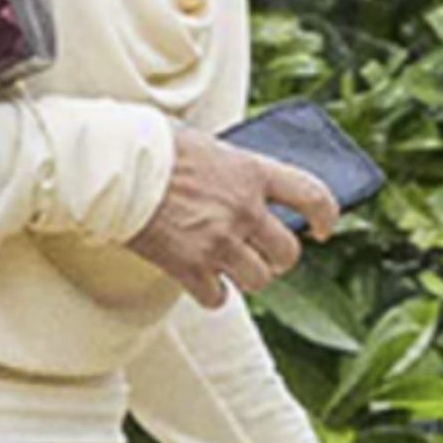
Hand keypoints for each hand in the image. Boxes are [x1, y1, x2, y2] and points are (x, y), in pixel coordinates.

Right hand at [123, 124, 338, 309]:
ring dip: (248, 277)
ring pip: (259, 280)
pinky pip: (217, 297)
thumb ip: (229, 167)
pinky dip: (212, 294)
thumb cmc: (152, 147)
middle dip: (279, 258)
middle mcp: (243, 210)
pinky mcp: (190, 267)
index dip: (327, 215)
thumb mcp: (204, 145)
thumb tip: (234, 178)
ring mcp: (219, 241)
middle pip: (288, 251)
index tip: (324, 228)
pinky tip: (202, 282)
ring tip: (231, 269)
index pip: (311, 194)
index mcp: (251, 172)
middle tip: (266, 256)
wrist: (115, 169)